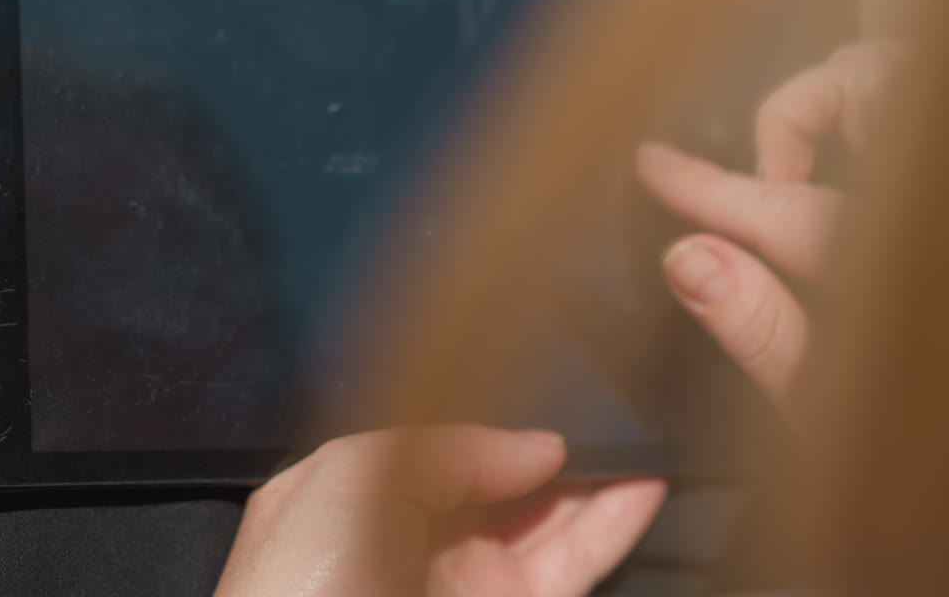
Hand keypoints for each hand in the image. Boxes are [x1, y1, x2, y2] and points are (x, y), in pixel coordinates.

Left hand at [215, 424, 665, 596]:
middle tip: (618, 393)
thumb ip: (445, 447)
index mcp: (365, 489)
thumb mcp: (347, 478)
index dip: (498, 407)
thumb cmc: (298, 586)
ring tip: (651, 427)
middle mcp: (421, 531)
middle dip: (560, 435)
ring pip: (552, 514)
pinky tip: (648, 482)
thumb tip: (540, 449)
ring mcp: (471, 578)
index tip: (551, 373)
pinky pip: (576, 561)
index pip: (445, 435)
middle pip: (507, 472)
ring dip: (602, 473)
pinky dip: (616, 523)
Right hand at [636, 42, 901, 410]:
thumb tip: (687, 255)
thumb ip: (760, 327)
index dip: (710, 187)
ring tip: (804, 165)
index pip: (790, 210)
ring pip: (913, 76)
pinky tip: (856, 166)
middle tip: (763, 179)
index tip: (656, 166)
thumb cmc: (924, 446)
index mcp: (915, 269)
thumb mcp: (826, 410)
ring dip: (845, 101)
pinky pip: (942, 109)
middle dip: (797, 113)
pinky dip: (887, 112)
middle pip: (872, 87)